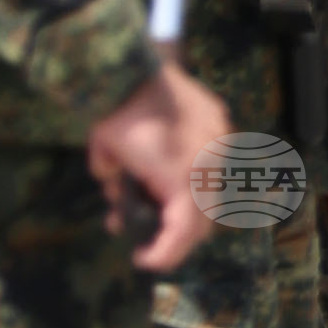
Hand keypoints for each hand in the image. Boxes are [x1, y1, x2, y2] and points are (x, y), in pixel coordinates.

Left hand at [88, 54, 230, 271]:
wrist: (134, 68)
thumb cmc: (116, 118)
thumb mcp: (106, 163)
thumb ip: (117, 191)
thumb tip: (119, 202)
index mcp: (184, 180)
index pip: (183, 235)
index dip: (164, 255)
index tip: (143, 259)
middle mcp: (211, 165)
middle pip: (205, 218)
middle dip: (178, 234)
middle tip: (154, 239)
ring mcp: (220, 143)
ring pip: (214, 191)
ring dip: (191, 205)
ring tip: (164, 204)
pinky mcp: (221, 123)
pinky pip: (215, 162)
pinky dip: (199, 176)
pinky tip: (175, 170)